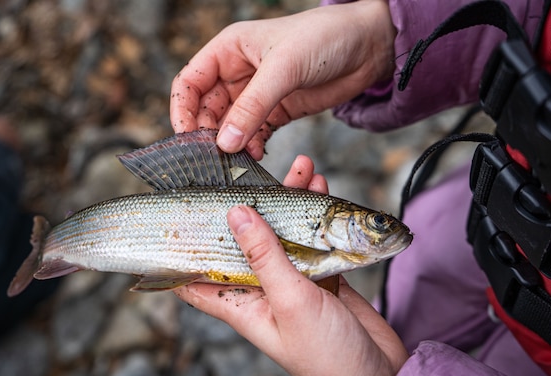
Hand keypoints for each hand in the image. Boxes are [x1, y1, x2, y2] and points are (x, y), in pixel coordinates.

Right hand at [170, 1, 395, 159]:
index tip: (185, 140)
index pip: (190, 82)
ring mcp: (257, 95)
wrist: (368, 47)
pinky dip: (251, 148)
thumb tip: (224, 143)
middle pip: (206, 109)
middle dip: (207, 134)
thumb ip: (253, 106)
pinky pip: (254, 135)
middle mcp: (237, 73)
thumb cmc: (325, 38)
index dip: (182, 111)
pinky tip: (256, 158)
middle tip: (213, 160)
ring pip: (229, 126)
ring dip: (229, 145)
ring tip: (235, 163)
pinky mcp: (277, 112)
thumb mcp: (284, 68)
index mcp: (228, 50)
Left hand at [174, 156, 407, 375]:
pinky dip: (318, 219)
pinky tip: (323, 192)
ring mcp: (294, 285)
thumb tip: (236, 214)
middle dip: (248, 209)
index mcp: (241, 305)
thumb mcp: (290, 303)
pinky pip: (314, 242)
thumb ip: (265, 257)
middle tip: (255, 173)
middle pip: (245, 244)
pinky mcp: (324, 280)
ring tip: (302, 170)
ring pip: (283, 237)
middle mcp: (263, 292)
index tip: (176, 213)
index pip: (196, 277)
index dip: (183, 249)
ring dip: (291, 205)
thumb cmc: (327, 357)